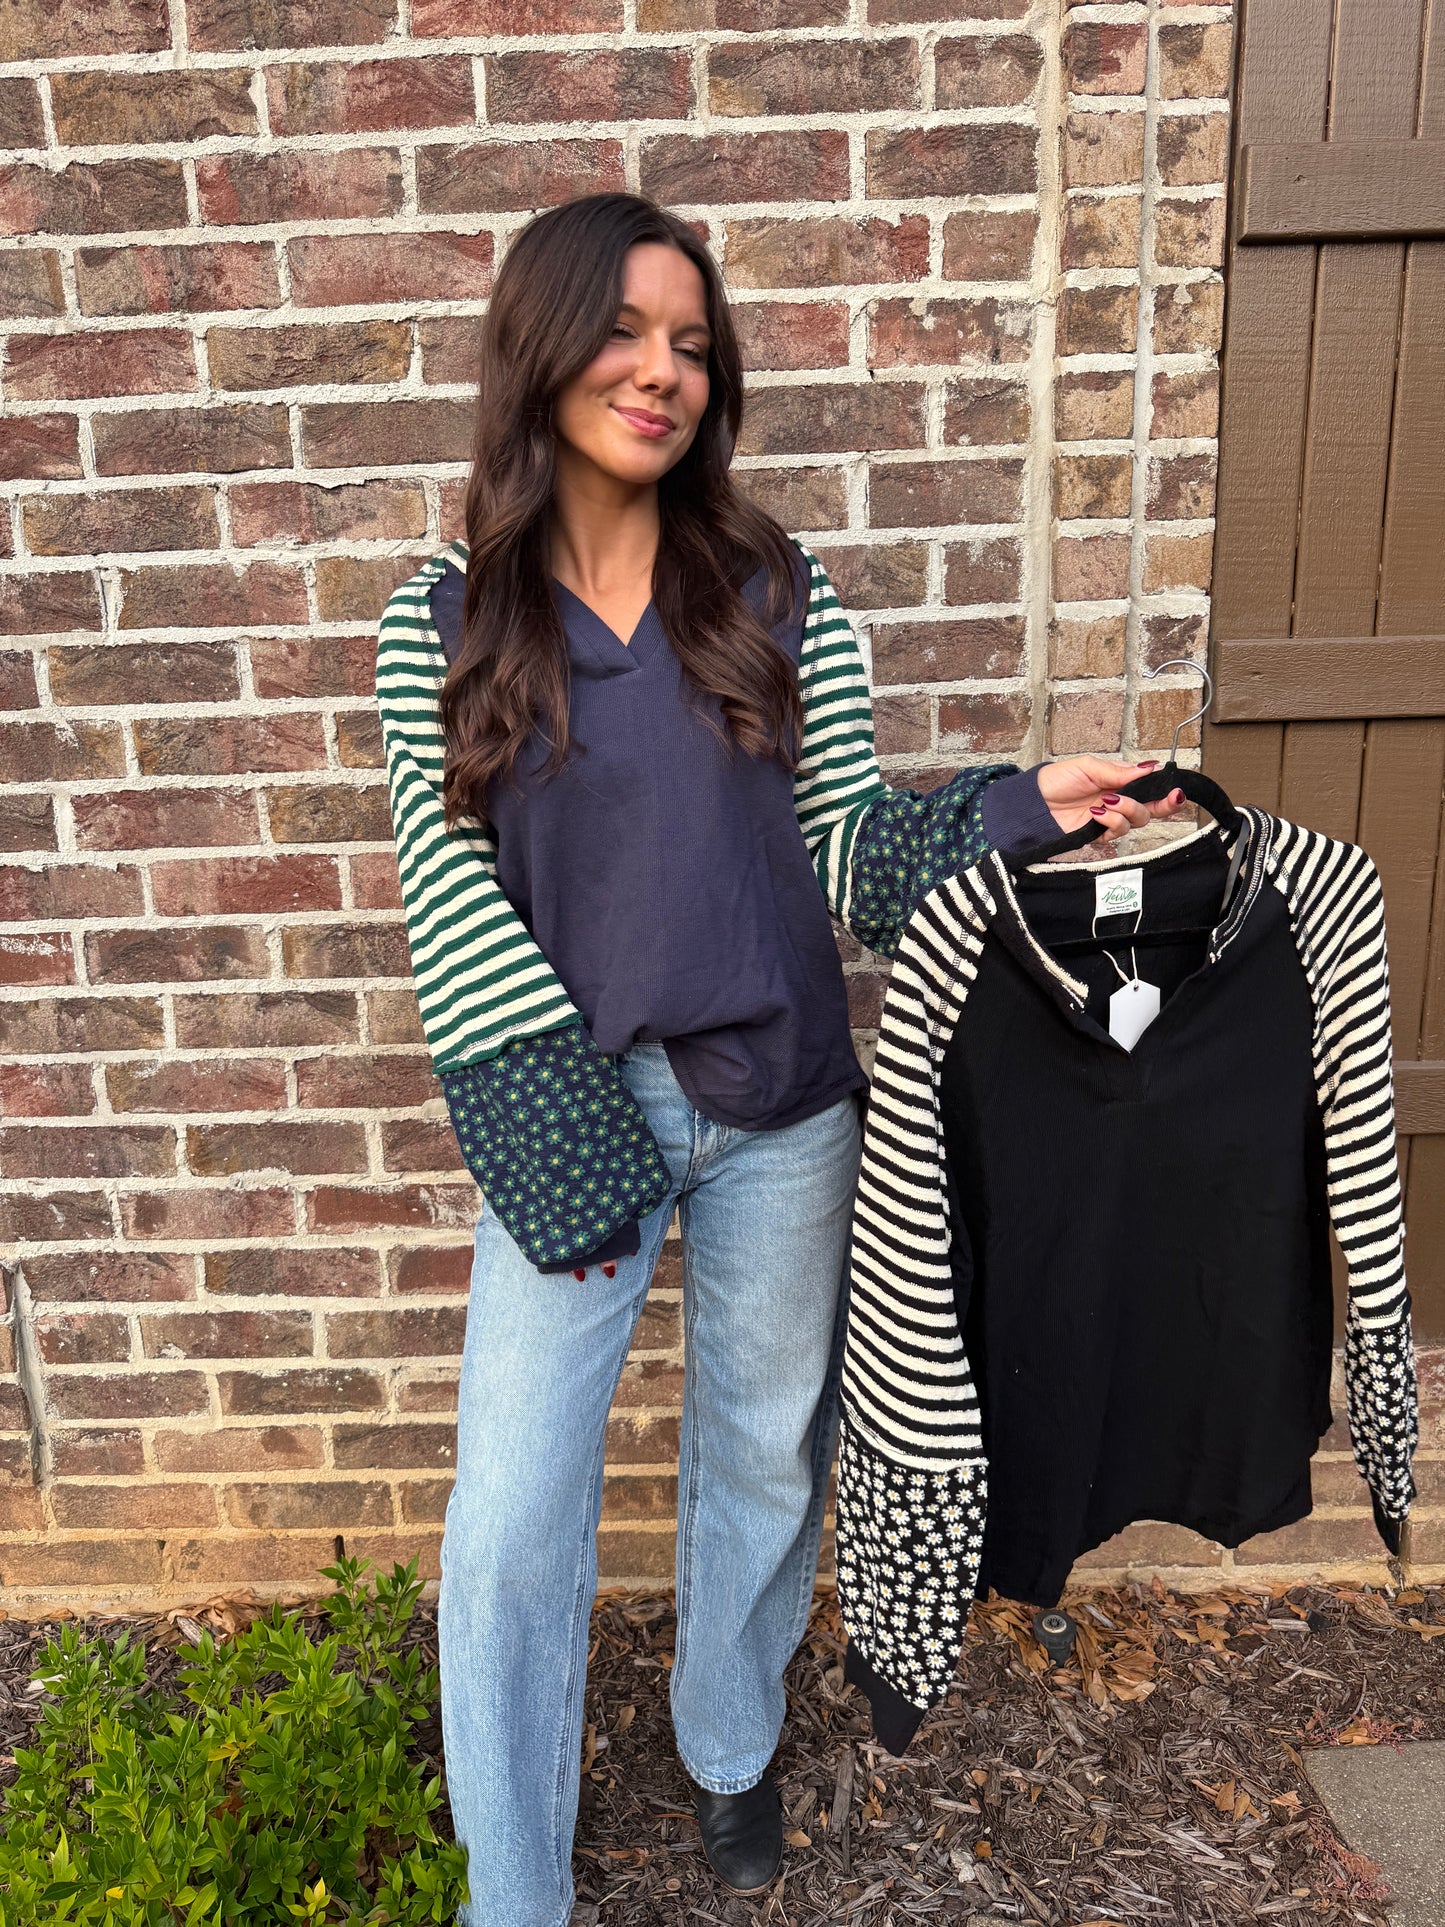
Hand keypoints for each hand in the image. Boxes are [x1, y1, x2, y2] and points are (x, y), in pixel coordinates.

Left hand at [1037, 757, 1186, 840]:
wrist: (1035, 801)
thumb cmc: (1059, 780)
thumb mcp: (1090, 767)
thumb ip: (1120, 771)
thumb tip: (1149, 767)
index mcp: (1120, 783)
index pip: (1150, 789)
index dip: (1166, 790)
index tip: (1177, 789)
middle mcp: (1119, 802)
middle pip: (1152, 810)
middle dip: (1164, 805)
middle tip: (1171, 798)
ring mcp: (1110, 819)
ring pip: (1137, 821)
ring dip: (1127, 810)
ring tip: (1106, 801)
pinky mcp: (1099, 835)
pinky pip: (1117, 832)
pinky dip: (1111, 822)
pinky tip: (1096, 813)